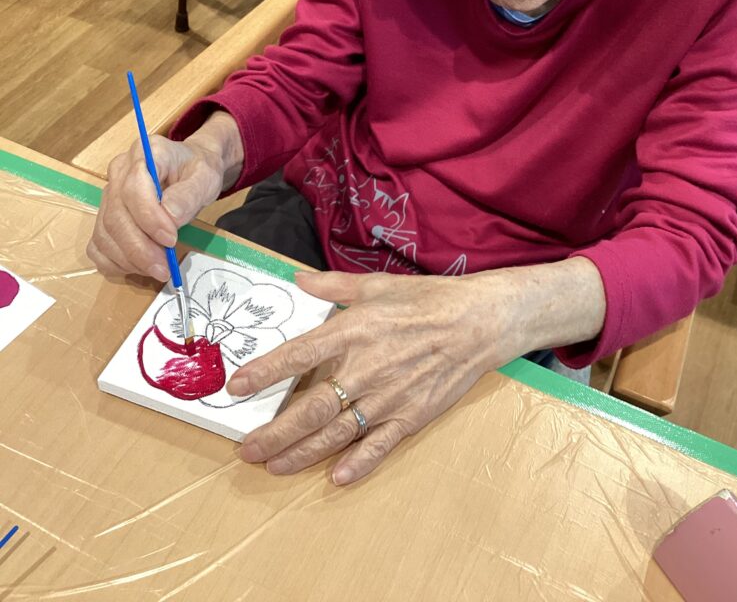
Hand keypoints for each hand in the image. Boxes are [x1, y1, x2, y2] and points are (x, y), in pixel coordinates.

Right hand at [87, 112, 241, 278]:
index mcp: (144, 153)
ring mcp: (108, 194)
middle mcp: (119, 172)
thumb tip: (171, 217)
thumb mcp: (205, 178)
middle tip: (163, 267)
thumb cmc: (196, 172)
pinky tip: (138, 267)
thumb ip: (189, 195)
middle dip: (138, 247)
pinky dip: (115, 262)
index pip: (133, 186)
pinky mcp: (104, 216)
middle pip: (115, 215)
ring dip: (128, 259)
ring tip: (157, 269)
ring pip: (104, 233)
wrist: (190, 171)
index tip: (171, 238)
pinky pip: (98, 245)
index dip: (149, 217)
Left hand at [230, 268, 521, 484]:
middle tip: (246, 449)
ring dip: (301, 453)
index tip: (236, 388)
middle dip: (274, 433)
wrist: (478, 322)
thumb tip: (298, 280)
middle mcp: (365, 370)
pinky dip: (356, 465)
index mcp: (353, 332)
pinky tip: (334, 478)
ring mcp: (387, 398)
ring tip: (273, 465)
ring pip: (335, 434)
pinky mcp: (410, 417)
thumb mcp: (376, 285)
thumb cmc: (427, 300)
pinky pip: (377, 446)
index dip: (264, 374)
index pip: (297, 356)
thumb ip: (332, 286)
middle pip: (310, 410)